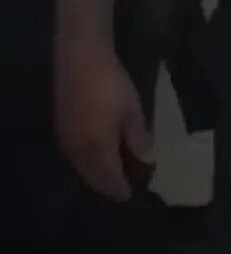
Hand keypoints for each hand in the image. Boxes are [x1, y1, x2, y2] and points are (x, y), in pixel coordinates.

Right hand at [54, 41, 151, 200]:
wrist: (79, 58)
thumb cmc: (111, 84)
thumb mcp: (132, 112)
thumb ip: (138, 139)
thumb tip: (146, 160)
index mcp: (97, 146)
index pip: (109, 178)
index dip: (120, 188)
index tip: (131, 195)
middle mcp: (77, 149)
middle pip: (92, 177)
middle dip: (107, 185)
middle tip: (124, 187)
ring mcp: (65, 139)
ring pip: (81, 167)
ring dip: (96, 175)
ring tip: (114, 174)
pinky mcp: (61, 128)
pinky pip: (75, 156)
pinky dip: (88, 163)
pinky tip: (100, 156)